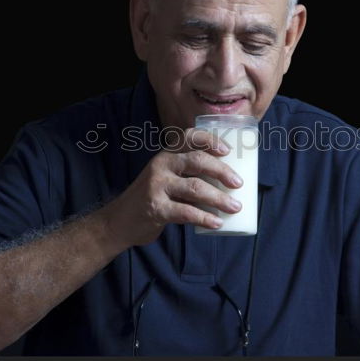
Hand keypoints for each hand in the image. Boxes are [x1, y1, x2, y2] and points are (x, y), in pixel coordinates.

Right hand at [102, 128, 243, 246]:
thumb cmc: (153, 198)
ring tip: (235, 206)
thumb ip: (188, 175)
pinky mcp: (156, 208)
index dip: (210, 140)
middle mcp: (161, 165)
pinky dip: (205, 218)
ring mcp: (157, 186)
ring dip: (219, 198)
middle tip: (239, 183)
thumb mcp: (166, 177)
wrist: (120, 220)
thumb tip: (228, 181)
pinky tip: (217, 223)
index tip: (228, 150)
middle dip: (222, 171)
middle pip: (197, 161)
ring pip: (195, 188)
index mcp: (167, 155)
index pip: (189, 137)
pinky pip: (186, 212)